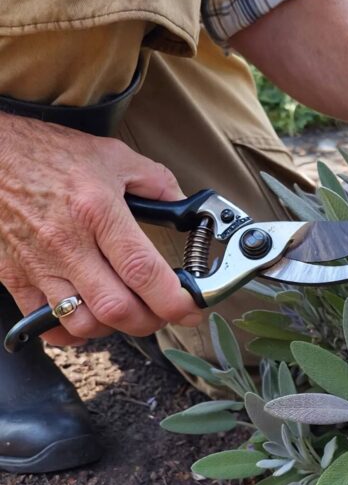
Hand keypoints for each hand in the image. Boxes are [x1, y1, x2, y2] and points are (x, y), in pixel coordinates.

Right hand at [0, 114, 201, 345]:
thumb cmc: (47, 153)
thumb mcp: (113, 155)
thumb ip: (157, 182)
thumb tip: (184, 206)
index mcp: (97, 211)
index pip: (142, 270)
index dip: (173, 299)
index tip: (192, 307)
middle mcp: (67, 243)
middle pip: (116, 308)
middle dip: (152, 320)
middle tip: (165, 312)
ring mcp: (37, 263)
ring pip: (82, 322)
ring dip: (114, 327)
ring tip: (129, 312)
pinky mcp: (13, 275)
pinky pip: (42, 323)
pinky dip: (71, 332)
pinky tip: (88, 317)